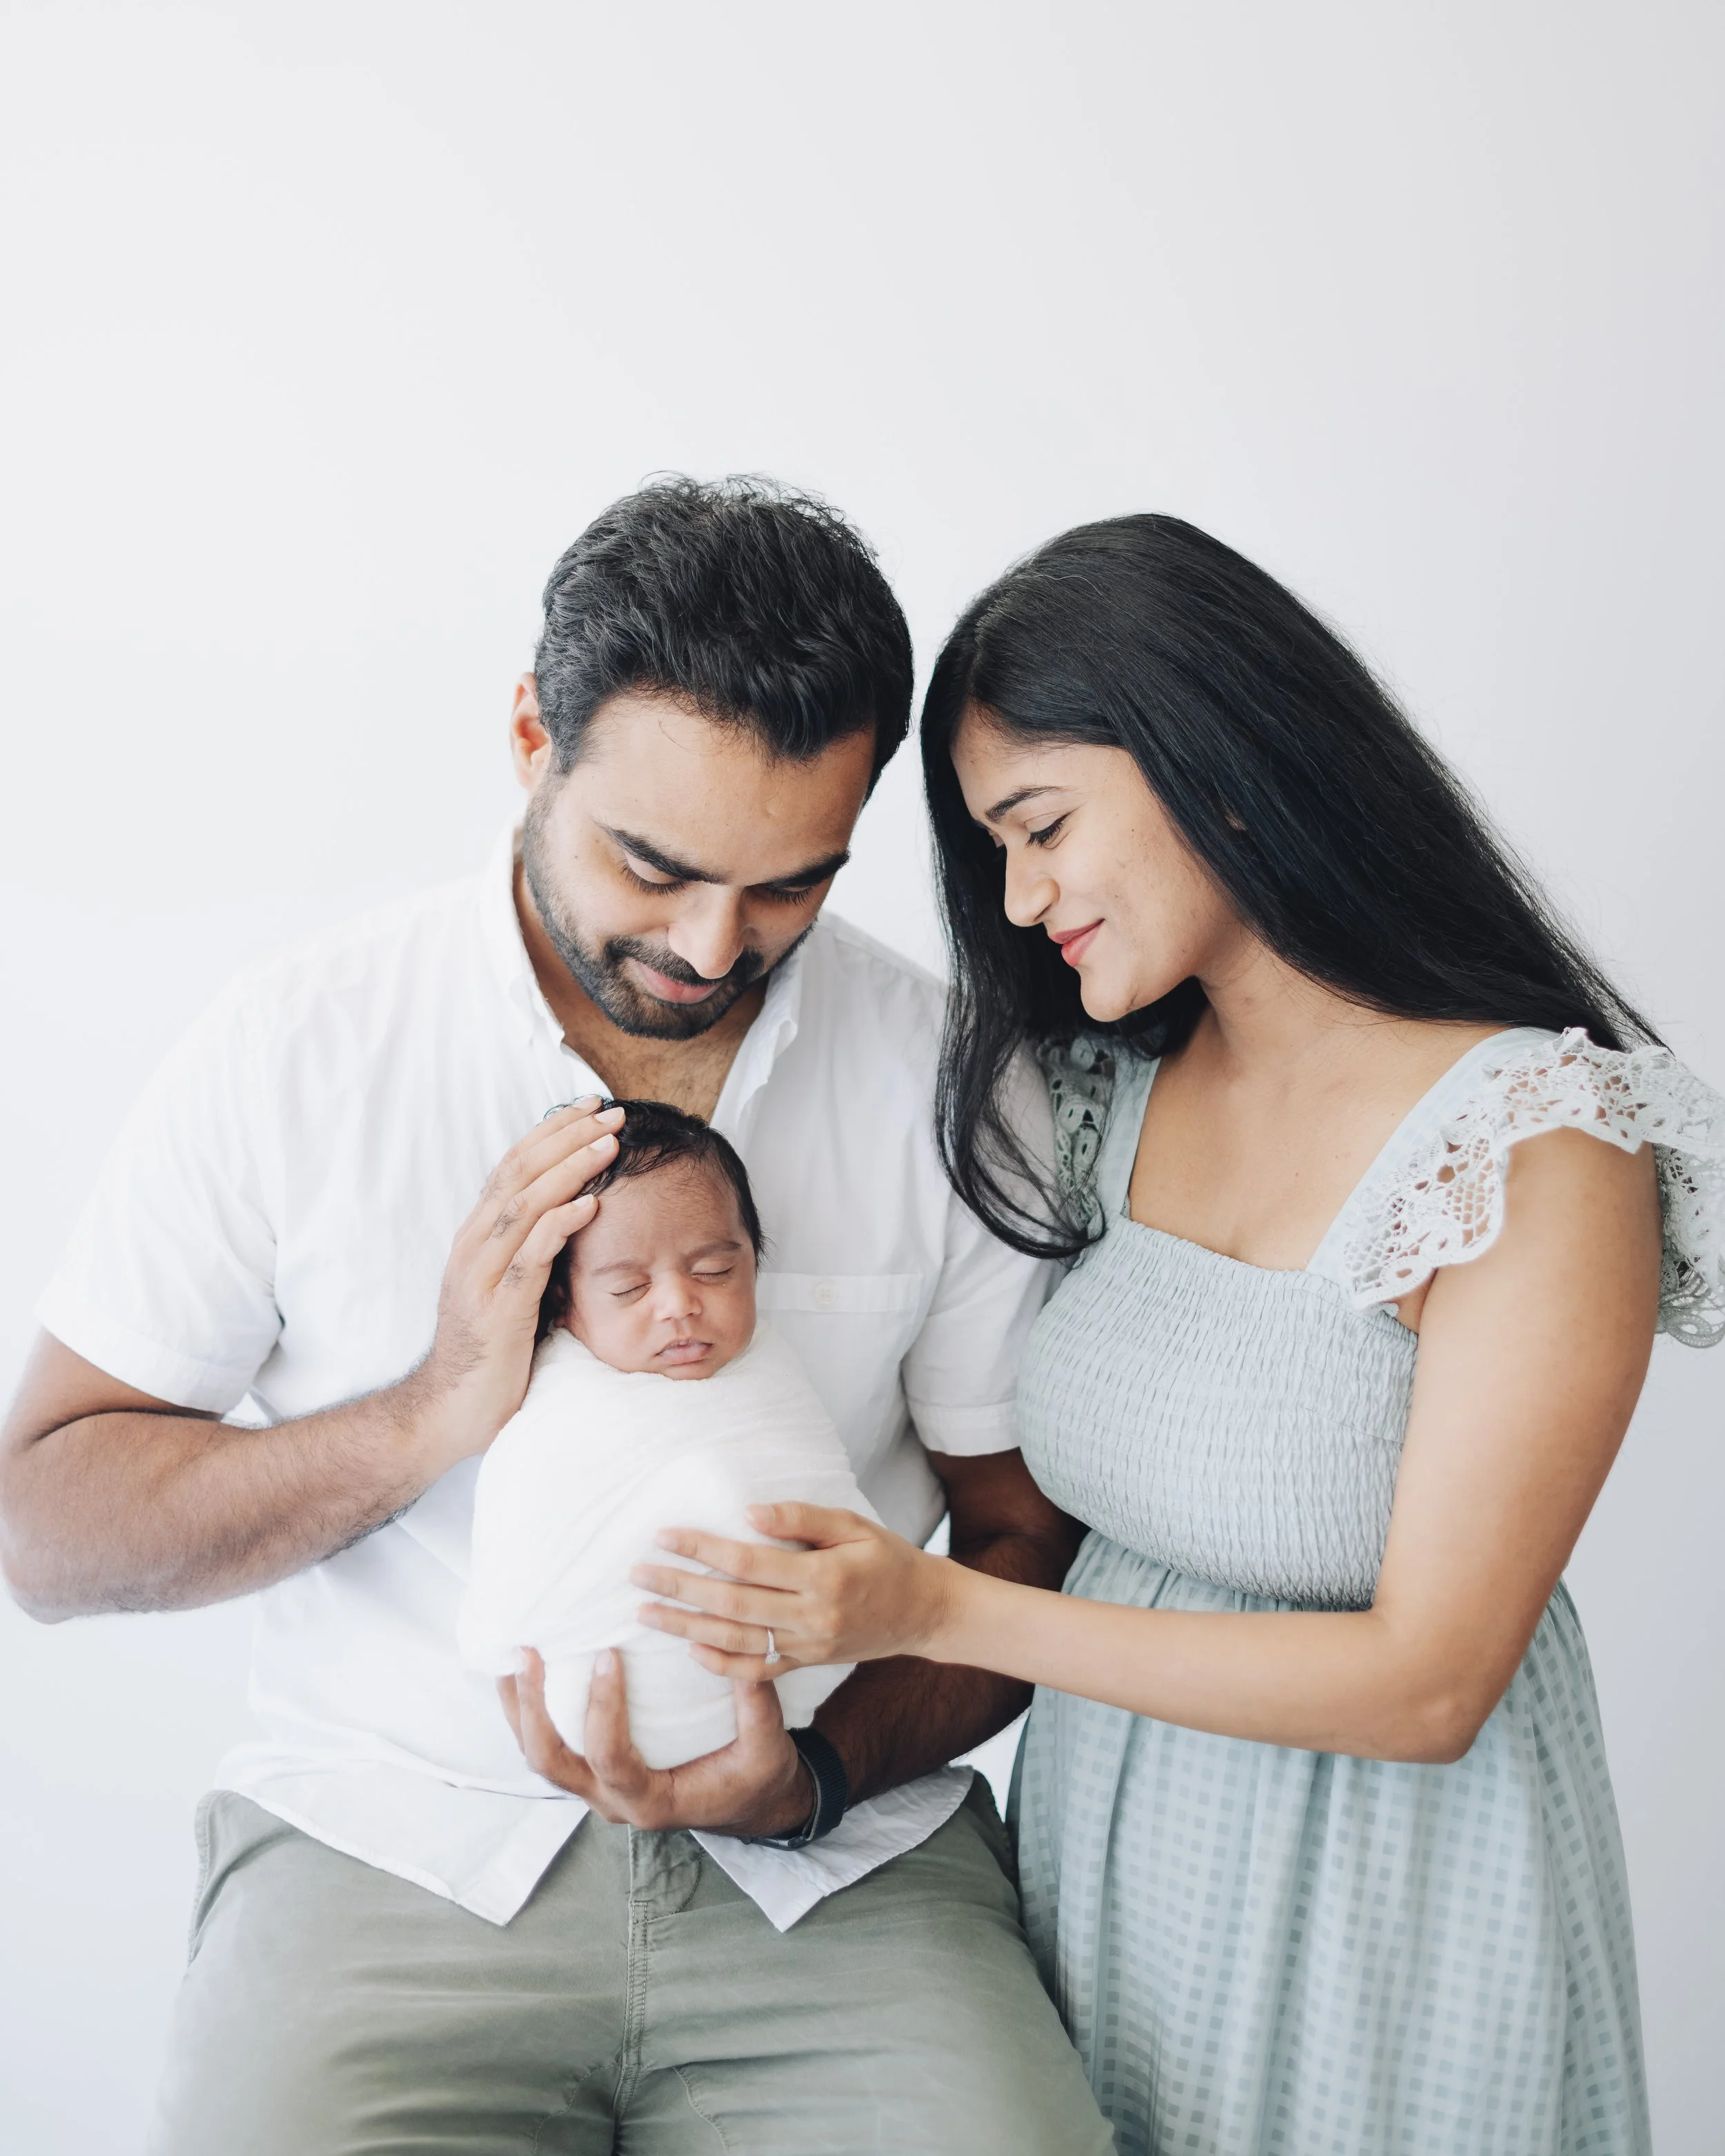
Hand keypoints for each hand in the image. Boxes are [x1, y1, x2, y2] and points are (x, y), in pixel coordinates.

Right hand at [406, 1098, 623, 1471]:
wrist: (449, 1409)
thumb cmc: (489, 1349)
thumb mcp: (508, 1285)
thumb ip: (527, 1246)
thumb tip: (570, 1207)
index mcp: (476, 1236)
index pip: (513, 1165)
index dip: (552, 1131)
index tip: (591, 1107)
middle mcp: (473, 1245)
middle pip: (519, 1172)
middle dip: (567, 1136)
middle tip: (611, 1112)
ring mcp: (481, 1275)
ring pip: (525, 1204)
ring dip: (570, 1169)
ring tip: (609, 1143)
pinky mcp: (498, 1308)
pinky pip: (531, 1256)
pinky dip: (560, 1223)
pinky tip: (590, 1204)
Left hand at [497, 1648, 814, 1837]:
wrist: (748, 1803)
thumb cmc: (756, 1777)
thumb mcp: (767, 1747)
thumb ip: (754, 1703)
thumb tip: (725, 1645)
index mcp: (652, 1801)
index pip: (611, 1760)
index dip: (602, 1710)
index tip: (607, 1655)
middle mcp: (613, 1800)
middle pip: (552, 1764)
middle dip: (533, 1711)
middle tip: (530, 1656)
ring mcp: (597, 1789)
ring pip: (540, 1758)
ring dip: (520, 1710)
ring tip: (513, 1657)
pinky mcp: (594, 1771)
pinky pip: (550, 1746)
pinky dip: (529, 1712)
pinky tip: (523, 1673)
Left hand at [630, 1503, 957, 1679]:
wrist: (924, 1612)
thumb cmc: (887, 1558)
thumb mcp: (853, 1525)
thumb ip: (802, 1517)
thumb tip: (749, 1512)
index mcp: (823, 1577)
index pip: (748, 1562)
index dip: (702, 1548)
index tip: (663, 1535)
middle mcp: (812, 1617)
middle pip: (731, 1605)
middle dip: (679, 1589)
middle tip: (637, 1574)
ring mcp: (809, 1647)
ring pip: (736, 1642)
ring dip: (685, 1629)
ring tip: (646, 1613)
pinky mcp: (808, 1665)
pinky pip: (757, 1672)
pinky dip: (721, 1665)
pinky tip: (690, 1651)